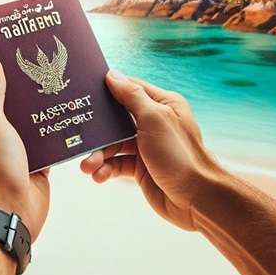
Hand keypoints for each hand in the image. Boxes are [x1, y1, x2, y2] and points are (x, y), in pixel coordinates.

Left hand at [0, 58, 49, 240]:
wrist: (9, 213)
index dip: (4, 72)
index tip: (23, 54)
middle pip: (14, 104)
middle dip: (30, 90)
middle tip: (53, 68)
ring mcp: (14, 150)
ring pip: (33, 123)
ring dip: (46, 111)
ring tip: (66, 88)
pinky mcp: (35, 165)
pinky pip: (48, 142)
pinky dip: (58, 132)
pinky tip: (72, 117)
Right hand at [80, 71, 221, 230]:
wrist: (197, 199)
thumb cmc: (179, 155)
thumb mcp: (154, 119)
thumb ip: (131, 97)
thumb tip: (112, 75)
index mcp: (162, 105)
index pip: (130, 89)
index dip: (108, 90)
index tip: (86, 91)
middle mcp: (154, 123)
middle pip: (117, 119)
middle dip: (98, 130)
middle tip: (79, 136)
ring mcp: (147, 146)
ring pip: (114, 144)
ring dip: (99, 155)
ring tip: (87, 167)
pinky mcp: (141, 168)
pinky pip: (117, 164)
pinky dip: (106, 169)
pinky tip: (99, 176)